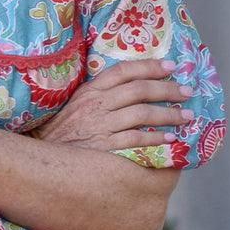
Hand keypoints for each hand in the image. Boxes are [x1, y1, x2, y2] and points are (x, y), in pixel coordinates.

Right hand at [34, 59, 193, 151]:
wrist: (42, 163)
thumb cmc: (62, 136)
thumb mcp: (76, 107)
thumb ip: (100, 96)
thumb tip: (134, 89)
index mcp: (89, 91)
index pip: (123, 71)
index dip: (149, 66)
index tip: (171, 67)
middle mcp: (96, 105)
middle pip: (139, 90)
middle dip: (167, 90)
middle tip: (187, 92)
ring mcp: (100, 126)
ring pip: (142, 113)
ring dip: (169, 114)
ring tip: (186, 116)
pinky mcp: (104, 148)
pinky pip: (137, 139)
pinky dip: (156, 138)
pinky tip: (170, 139)